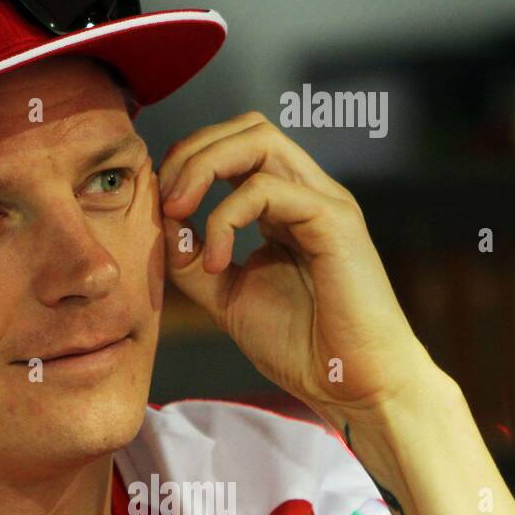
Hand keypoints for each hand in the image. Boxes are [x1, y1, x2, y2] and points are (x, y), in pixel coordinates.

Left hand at [156, 111, 438, 423]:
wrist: (355, 386)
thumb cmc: (302, 344)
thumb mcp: (225, 295)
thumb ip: (191, 258)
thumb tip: (161, 221)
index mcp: (283, 206)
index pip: (234, 146)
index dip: (187, 162)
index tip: (158, 207)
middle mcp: (307, 193)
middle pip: (246, 127)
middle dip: (192, 152)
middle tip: (165, 202)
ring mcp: (324, 202)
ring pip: (260, 139)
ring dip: (204, 167)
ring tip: (179, 213)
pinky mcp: (335, 222)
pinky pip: (268, 190)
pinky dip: (226, 217)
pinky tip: (216, 261)